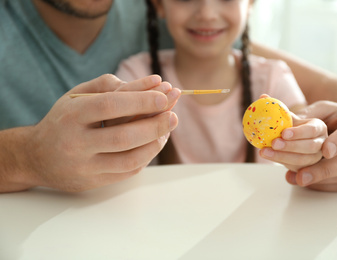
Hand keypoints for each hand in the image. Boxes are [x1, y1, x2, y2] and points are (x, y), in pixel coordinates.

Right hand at [24, 74, 179, 191]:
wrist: (36, 157)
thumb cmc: (63, 120)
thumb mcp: (78, 95)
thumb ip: (111, 85)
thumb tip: (152, 82)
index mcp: (71, 115)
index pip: (110, 106)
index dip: (141, 99)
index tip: (165, 94)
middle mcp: (76, 143)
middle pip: (123, 136)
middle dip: (155, 124)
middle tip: (175, 114)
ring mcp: (84, 167)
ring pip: (130, 159)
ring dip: (155, 142)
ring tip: (168, 127)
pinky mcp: (93, 182)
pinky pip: (128, 171)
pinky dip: (147, 156)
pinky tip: (156, 141)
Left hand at [259, 113, 326, 171]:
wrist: (294, 140)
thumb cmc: (291, 126)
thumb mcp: (288, 117)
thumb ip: (279, 109)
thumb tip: (264, 98)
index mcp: (318, 127)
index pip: (312, 130)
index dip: (298, 132)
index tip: (284, 133)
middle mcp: (321, 142)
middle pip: (310, 146)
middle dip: (291, 146)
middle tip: (273, 143)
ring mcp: (315, 157)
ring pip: (302, 159)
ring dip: (282, 156)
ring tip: (264, 152)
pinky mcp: (307, 167)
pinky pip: (296, 168)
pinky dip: (281, 162)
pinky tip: (270, 156)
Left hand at [286, 101, 336, 191]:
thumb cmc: (335, 118)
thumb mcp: (322, 110)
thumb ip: (307, 116)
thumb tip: (286, 122)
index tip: (325, 151)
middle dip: (325, 169)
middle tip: (302, 175)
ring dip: (321, 180)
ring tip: (298, 179)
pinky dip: (324, 186)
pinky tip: (307, 182)